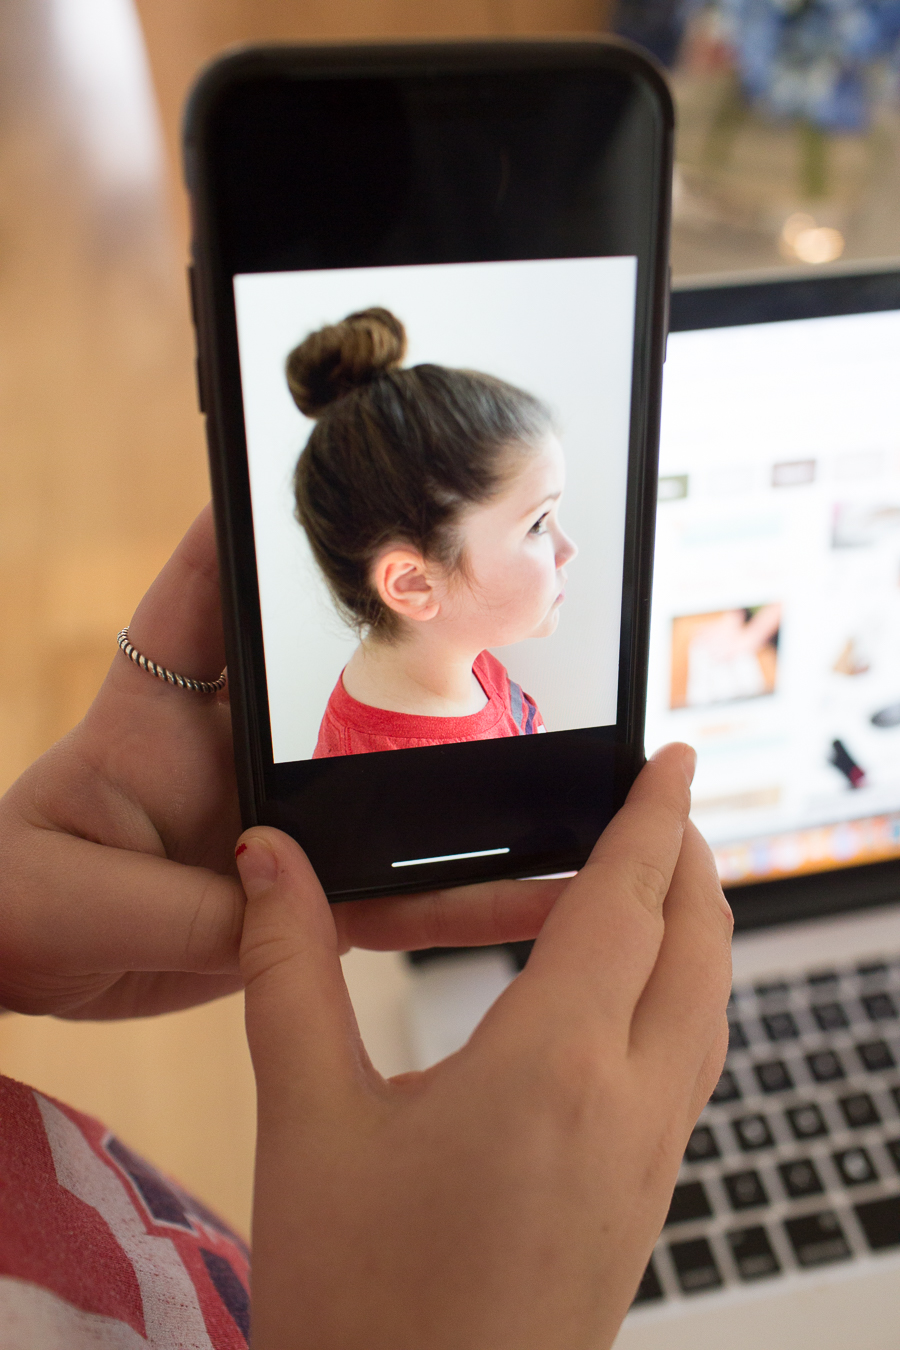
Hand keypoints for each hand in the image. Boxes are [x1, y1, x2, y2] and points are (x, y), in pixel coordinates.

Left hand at [0, 506, 565, 1019]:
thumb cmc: (17, 903)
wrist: (22, 977)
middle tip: (479, 603)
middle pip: (317, 681)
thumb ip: (190, 908)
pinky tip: (519, 897)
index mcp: (150, 723)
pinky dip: (453, 901)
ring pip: (377, 791)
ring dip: (451, 777)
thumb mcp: (77, 898)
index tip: (283, 476)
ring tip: (535, 755)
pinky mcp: (298, 902)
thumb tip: (295, 912)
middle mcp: (224, 761)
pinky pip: (389, 900)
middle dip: (397, 644)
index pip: (192, 608)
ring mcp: (271, 829)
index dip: (233, 536)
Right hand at [238, 743, 731, 1349]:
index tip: (671, 758)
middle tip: (653, 808)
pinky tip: (622, 1005)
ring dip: (691, 930)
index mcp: (556, 1068)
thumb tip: (269, 868)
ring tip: (643, 888)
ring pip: (707, 1009)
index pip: (630, 901)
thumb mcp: (308, 1125)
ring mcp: (651, 1163)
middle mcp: (630, 1108)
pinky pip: (690, 1066)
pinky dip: (677, 997)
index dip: (654, 817)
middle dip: (688, 862)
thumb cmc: (363, 1308)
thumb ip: (289, 976)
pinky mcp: (644, 1204)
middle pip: (700, 947)